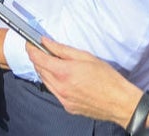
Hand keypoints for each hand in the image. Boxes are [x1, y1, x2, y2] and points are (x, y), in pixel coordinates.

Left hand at [27, 36, 146, 126]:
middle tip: (41, 49)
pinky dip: (53, 82)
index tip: (29, 43)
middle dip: (37, 58)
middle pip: (39, 69)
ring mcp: (63, 99)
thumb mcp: (85, 56)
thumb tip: (46, 42)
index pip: (38, 58)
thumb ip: (62, 49)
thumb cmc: (107, 78)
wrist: (119, 102)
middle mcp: (60, 87)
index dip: (30, 49)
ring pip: (45, 81)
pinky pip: (53, 91)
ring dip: (44, 70)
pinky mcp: (67, 107)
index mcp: (64, 73)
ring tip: (53, 62)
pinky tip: (62, 76)